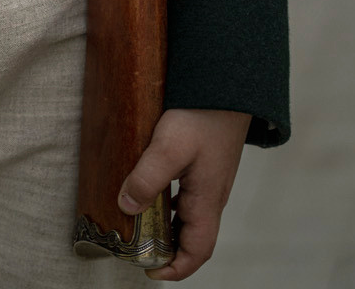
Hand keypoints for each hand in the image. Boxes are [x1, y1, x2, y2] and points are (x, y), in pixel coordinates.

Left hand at [118, 108, 251, 279]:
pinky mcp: (206, 164)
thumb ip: (146, 178)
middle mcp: (212, 196)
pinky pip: (188, 196)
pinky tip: (153, 188)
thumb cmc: (203, 115)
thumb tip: (126, 208)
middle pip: (193, 238)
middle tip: (139, 247)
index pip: (197, 252)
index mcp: (207, 201)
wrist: (228, 83)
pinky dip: (169, 202)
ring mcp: (211, 180)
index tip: (150, 270)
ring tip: (140, 221)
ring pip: (190, 216)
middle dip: (167, 249)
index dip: (176, 269)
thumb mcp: (169, 147)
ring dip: (167, 226)